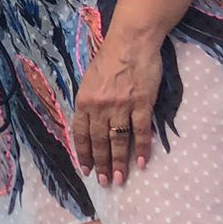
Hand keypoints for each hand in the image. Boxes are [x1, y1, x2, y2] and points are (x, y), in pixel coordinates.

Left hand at [71, 32, 160, 187]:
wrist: (131, 41)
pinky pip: (141, 131)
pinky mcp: (142, 103)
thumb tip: (89, 124)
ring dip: (118, 162)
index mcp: (84, 101)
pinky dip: (141, 148)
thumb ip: (89, 103)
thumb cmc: (109, 59)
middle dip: (101, 164)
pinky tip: (141, 163)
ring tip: (119, 179)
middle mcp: (100, 107)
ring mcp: (121, 106)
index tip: (86, 170)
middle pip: (99, 142)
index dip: (84, 154)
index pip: (81, 135)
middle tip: (104, 182)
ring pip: (118, 140)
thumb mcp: (89, 81)